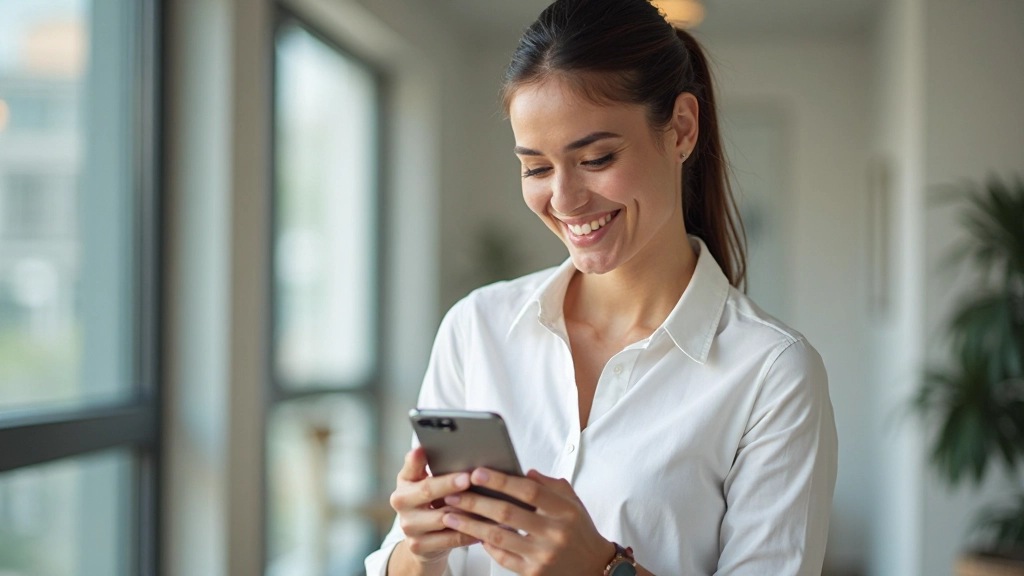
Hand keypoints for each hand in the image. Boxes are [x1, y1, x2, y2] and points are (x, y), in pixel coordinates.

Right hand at [388, 447, 480, 566]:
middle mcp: (401, 502)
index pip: (411, 466)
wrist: (421, 538)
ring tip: (488, 502)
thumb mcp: (423, 480)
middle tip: (468, 478)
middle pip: (427, 490)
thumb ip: (428, 464)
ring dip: (467, 510)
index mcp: (404, 481)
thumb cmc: (429, 501)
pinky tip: (487, 526)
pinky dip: (471, 532)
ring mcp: (408, 526)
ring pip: (443, 517)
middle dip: (449, 483)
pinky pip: (451, 538)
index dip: (418, 458)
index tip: (427, 449)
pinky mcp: (419, 545)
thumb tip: (440, 445)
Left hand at [440, 468, 614, 575]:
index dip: (501, 481)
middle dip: (476, 502)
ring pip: (499, 537)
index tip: (477, 472)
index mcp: (564, 511)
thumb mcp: (572, 502)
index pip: (528, 491)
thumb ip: (549, 485)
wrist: (594, 568)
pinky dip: (486, 545)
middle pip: (508, 514)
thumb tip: (524, 472)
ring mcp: (542, 556)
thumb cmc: (578, 530)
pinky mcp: (533, 574)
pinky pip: (502, 558)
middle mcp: (554, 534)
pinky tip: (473, 534)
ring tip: (450, 515)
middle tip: (453, 494)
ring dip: (470, 525)